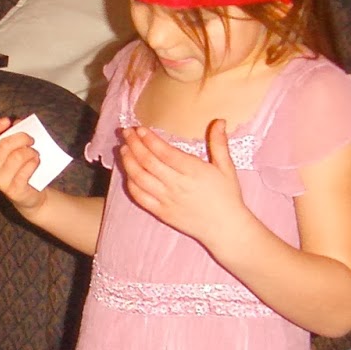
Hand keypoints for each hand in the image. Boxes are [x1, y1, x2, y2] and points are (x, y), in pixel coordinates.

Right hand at [0, 117, 43, 216]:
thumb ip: (15, 135)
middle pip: (4, 145)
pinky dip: (33, 163)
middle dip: (21, 137)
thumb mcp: (17, 150)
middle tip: (31, 139)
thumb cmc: (23, 168)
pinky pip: (25, 171)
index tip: (7, 121)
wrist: (31, 196)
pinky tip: (36, 162)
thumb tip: (19, 122)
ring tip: (35, 153)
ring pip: (17, 156)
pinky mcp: (13, 191)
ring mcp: (0, 181)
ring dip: (30, 151)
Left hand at [117, 120, 251, 252]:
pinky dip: (131, 183)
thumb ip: (219, 143)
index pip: (165, 152)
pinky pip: (140, 197)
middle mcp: (177, 185)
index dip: (149, 139)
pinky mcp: (161, 212)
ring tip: (123, 149)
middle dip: (134, 144)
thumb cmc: (227, 196)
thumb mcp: (226, 168)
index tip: (139, 129)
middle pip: (148, 162)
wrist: (225, 228)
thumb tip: (220, 120)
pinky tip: (128, 172)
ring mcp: (166, 200)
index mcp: (193, 171)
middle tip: (126, 132)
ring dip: (128, 162)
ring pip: (140, 178)